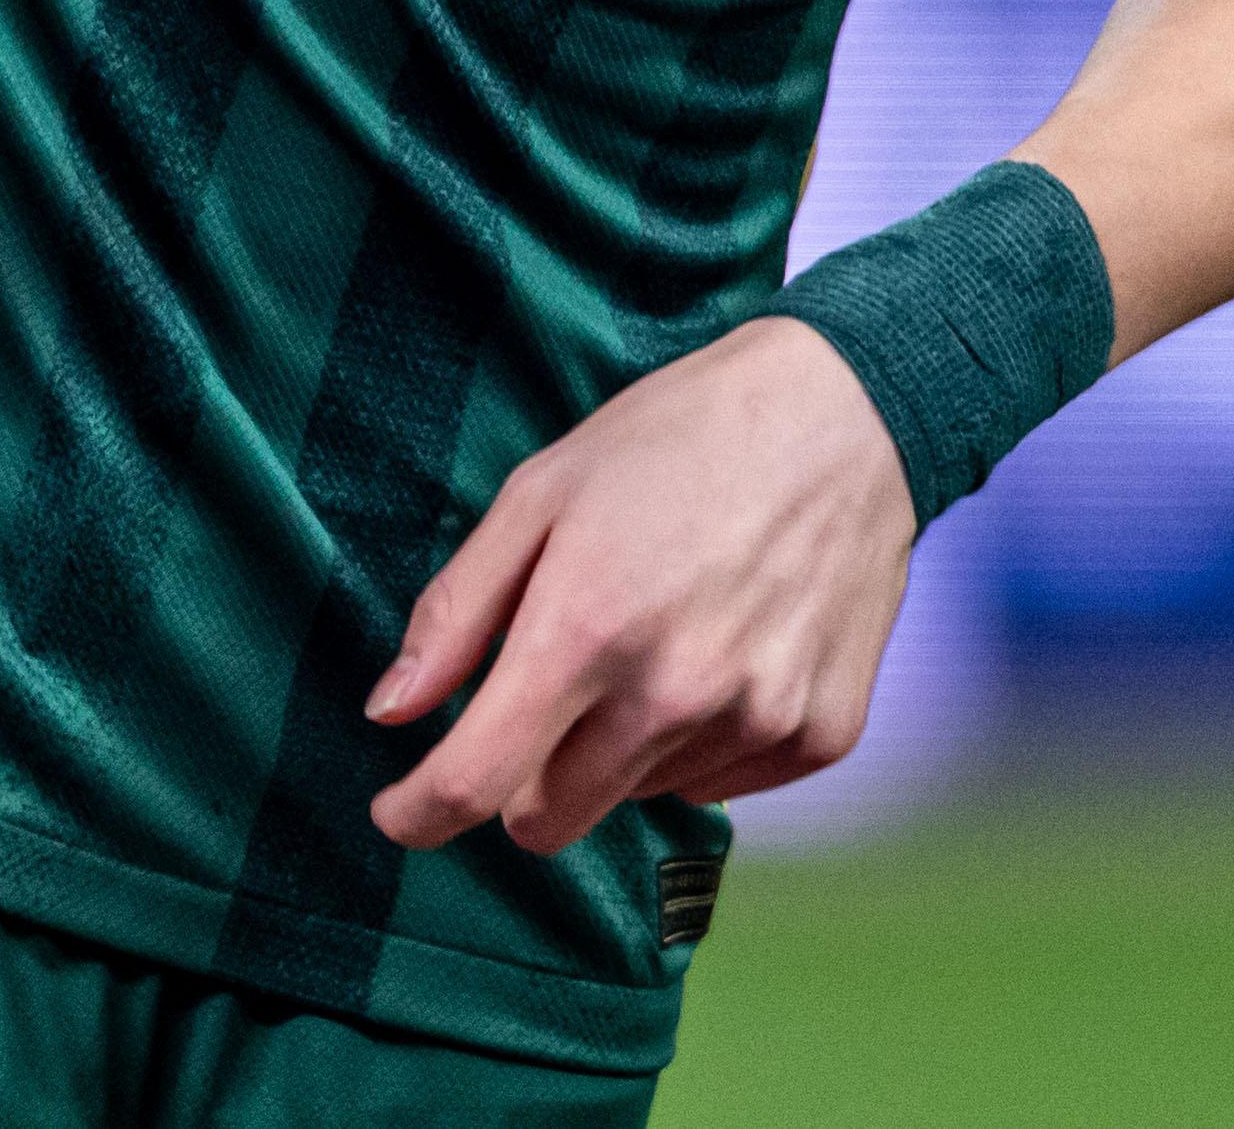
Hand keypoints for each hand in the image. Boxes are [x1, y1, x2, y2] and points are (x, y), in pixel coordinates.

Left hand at [368, 316, 912, 853]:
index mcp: (586, 628)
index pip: (475, 786)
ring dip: (623, 747)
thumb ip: (457, 612)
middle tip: (550, 691)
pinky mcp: (817, 736)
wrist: (845, 412)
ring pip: (634, 798)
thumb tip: (388, 714)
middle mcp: (672, 693)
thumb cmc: (677, 438)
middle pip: (549, 821)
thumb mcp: (542, 492)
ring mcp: (755, 720)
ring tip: (662, 634)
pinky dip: (702, 741)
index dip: (418, 813)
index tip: (400, 812)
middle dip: (524, 777)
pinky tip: (726, 649)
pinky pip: (719, 784)